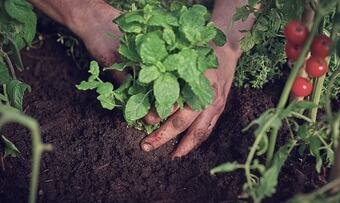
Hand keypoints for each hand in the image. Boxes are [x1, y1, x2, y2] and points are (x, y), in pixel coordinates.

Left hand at [140, 44, 239, 158]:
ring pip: (199, 132)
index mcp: (194, 81)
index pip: (172, 103)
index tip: (143, 121)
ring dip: (184, 146)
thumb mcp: (182, 54)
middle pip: (183, 123)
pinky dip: (197, 141)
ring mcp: (216, 104)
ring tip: (170, 156)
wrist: (227, 48)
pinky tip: (186, 148)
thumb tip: (143, 84)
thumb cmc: (201, 49)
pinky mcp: (220, 108)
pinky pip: (208, 129)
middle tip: (146, 146)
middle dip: (163, 136)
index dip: (156, 114)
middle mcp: (206, 96)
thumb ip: (165, 69)